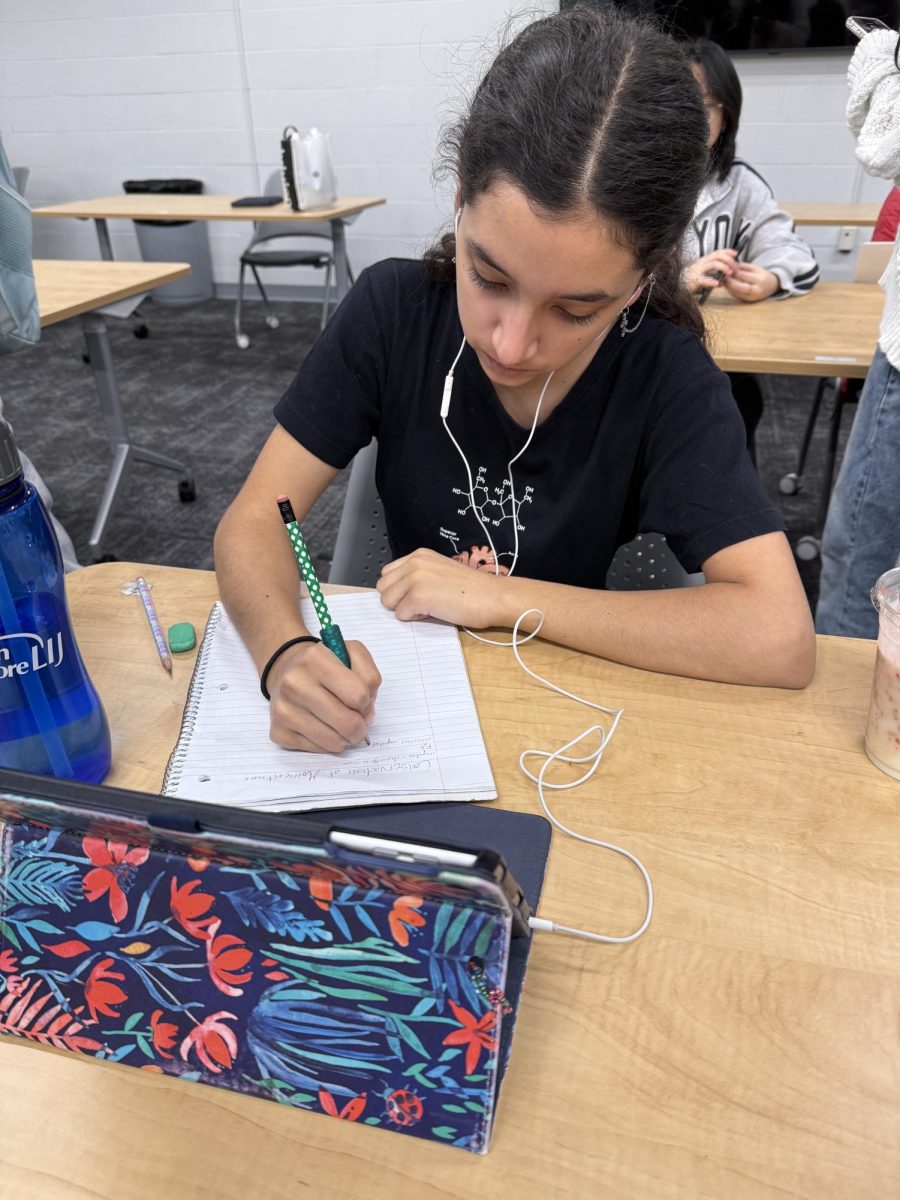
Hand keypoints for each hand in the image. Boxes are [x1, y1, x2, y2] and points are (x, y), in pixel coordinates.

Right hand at [266, 639, 380, 752]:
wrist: (287, 673)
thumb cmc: (326, 666)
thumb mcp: (353, 654)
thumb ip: (370, 678)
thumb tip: (367, 716)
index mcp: (314, 659)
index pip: (358, 695)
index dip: (366, 702)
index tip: (361, 700)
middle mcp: (294, 683)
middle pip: (348, 723)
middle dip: (360, 727)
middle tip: (358, 722)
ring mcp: (283, 709)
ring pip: (333, 742)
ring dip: (345, 738)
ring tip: (340, 725)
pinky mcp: (278, 731)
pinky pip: (317, 750)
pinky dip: (326, 744)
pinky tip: (322, 728)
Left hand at [377, 547, 506, 627]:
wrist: (493, 596)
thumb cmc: (472, 589)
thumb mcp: (440, 571)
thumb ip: (417, 575)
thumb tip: (397, 592)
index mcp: (418, 555)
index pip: (388, 574)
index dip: (400, 589)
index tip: (420, 593)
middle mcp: (414, 562)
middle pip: (383, 588)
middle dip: (398, 599)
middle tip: (423, 602)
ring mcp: (414, 578)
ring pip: (388, 601)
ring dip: (405, 609)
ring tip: (429, 606)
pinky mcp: (417, 596)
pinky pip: (401, 615)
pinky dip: (415, 618)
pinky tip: (436, 611)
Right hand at [684, 249, 737, 292]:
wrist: (679, 285)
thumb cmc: (693, 279)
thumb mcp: (705, 274)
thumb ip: (715, 274)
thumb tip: (725, 278)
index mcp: (705, 260)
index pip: (717, 252)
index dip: (727, 251)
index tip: (736, 254)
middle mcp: (702, 263)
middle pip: (717, 256)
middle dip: (728, 260)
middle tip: (735, 268)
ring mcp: (698, 270)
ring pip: (713, 264)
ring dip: (724, 268)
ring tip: (730, 274)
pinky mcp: (695, 280)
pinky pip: (703, 279)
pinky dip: (711, 281)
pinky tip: (717, 284)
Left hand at [722, 262, 779, 302]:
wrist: (771, 286)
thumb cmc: (761, 275)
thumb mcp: (755, 268)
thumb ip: (743, 267)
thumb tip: (731, 266)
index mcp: (760, 279)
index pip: (744, 276)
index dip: (734, 272)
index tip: (727, 269)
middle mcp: (757, 290)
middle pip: (739, 287)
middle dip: (729, 282)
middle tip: (723, 277)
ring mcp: (752, 298)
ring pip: (737, 293)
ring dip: (728, 287)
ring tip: (724, 281)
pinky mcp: (748, 301)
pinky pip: (737, 296)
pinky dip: (731, 291)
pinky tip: (728, 286)